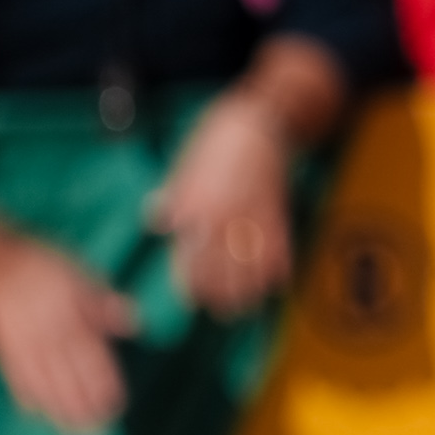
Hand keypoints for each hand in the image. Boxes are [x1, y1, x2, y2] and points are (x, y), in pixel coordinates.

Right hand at [0, 228, 137, 434]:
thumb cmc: (42, 266)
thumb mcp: (78, 274)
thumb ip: (104, 302)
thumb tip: (133, 323)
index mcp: (70, 316)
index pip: (91, 356)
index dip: (103, 381)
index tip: (116, 403)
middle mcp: (47, 333)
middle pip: (67, 374)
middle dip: (83, 402)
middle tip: (98, 427)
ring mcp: (22, 342)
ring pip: (43, 380)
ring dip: (57, 406)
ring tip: (73, 430)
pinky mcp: (2, 347)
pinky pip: (13, 374)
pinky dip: (23, 393)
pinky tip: (34, 413)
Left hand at [145, 90, 297, 316]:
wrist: (258, 122)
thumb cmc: (216, 140)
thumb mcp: (185, 166)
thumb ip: (174, 196)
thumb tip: (154, 218)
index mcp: (197, 206)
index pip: (192, 256)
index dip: (193, 284)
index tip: (195, 300)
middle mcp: (225, 216)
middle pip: (223, 268)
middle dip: (222, 295)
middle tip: (221, 312)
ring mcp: (253, 215)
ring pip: (253, 264)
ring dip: (250, 290)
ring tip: (247, 306)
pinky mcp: (277, 211)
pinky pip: (280, 247)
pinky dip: (279, 267)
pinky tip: (277, 282)